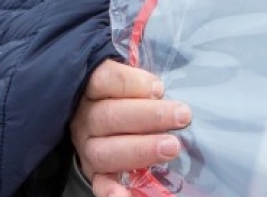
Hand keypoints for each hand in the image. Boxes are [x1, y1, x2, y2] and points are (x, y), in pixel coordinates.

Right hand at [70, 61, 190, 196]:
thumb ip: (143, 83)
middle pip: (109, 115)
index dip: (132, 83)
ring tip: (171, 148)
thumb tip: (163, 89)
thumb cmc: (129, 97)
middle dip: (149, 116)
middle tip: (182, 116)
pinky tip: (125, 195)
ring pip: (105, 150)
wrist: (108, 122)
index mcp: (90, 90)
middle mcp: (84, 118)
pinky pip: (99, 183)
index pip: (103, 80)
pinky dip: (111, 190)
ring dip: (141, 149)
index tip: (159, 88)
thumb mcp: (132, 82)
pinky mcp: (94, 172)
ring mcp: (87, 147)